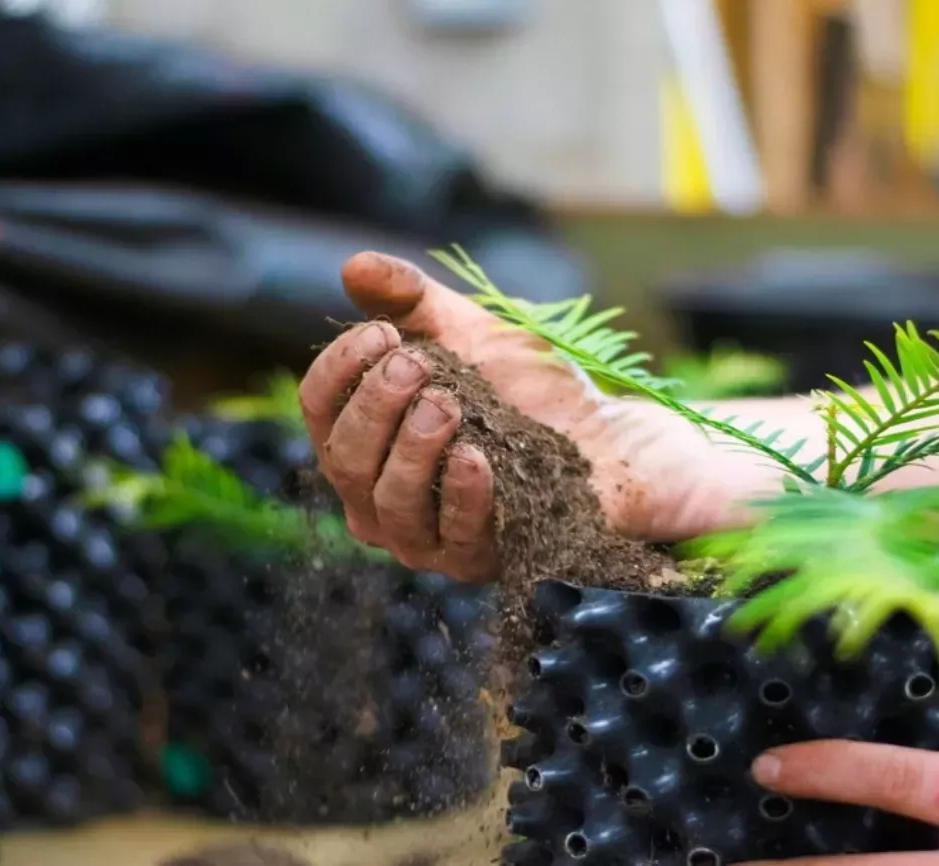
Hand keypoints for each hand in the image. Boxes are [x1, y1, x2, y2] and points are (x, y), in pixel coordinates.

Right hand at [299, 252, 770, 581]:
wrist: (619, 440)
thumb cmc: (535, 388)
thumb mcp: (471, 331)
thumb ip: (414, 299)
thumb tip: (354, 267)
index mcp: (369, 437)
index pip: (319, 409)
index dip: (340, 368)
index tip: (383, 331)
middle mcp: (383, 493)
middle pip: (343, 459)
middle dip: (375, 405)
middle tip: (417, 364)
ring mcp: (427, 537)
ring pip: (386, 505)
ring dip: (410, 448)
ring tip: (448, 402)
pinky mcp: (480, 561)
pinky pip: (451, 537)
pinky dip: (460, 494)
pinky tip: (477, 457)